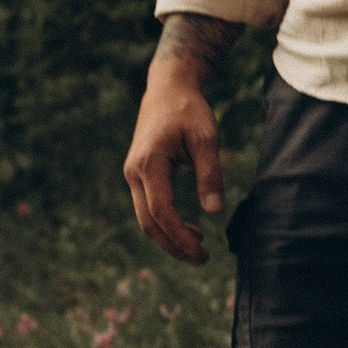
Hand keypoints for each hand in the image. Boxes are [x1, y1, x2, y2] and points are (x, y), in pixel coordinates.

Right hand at [123, 56, 227, 265]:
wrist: (166, 88)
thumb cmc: (188, 110)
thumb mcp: (206, 138)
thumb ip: (210, 174)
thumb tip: (214, 212)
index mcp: (149, 163)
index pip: (161, 212)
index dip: (181, 236)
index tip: (203, 252)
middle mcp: (134, 172)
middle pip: (148, 223)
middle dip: (174, 245)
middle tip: (203, 259)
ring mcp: (133, 174)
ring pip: (145, 218)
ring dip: (169, 237)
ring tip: (198, 247)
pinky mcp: (138, 174)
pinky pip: (148, 207)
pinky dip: (165, 224)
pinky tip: (188, 229)